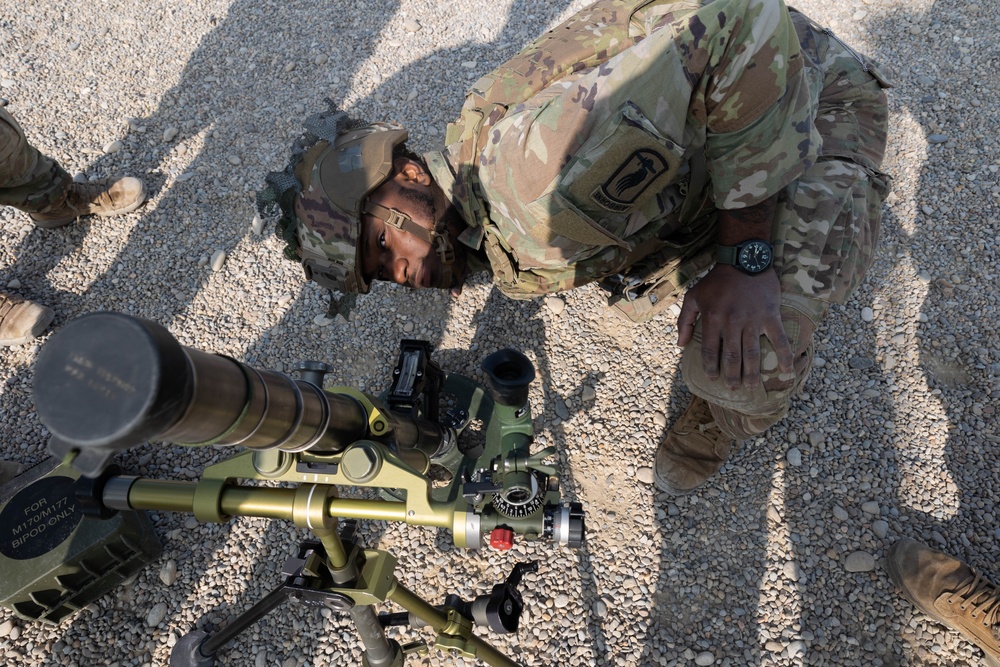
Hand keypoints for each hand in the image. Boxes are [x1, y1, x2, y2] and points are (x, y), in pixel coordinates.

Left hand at [676, 264, 793, 388]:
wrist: (744, 260)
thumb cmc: (716, 280)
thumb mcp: (693, 296)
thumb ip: (684, 321)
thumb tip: (680, 345)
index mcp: (713, 319)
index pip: (711, 351)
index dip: (711, 367)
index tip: (712, 378)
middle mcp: (732, 323)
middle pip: (731, 357)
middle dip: (731, 376)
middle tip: (733, 388)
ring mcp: (752, 320)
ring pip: (752, 353)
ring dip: (751, 373)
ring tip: (750, 387)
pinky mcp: (770, 316)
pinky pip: (779, 339)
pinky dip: (784, 356)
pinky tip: (786, 372)